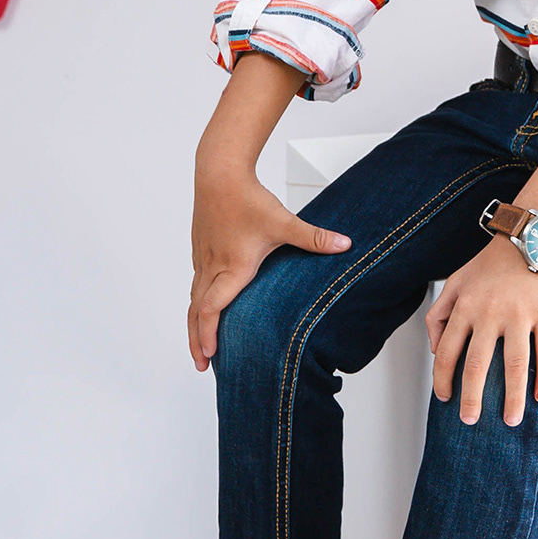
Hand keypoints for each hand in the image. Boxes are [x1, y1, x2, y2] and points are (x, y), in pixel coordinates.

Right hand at [187, 166, 347, 369]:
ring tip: (200, 346)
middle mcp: (213, 267)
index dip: (208, 333)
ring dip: (194, 325)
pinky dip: (196, 304)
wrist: (218, 173)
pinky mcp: (200, 250)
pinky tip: (204, 309)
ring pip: (193, 299)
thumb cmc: (247, 198)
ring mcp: (203, 259)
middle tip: (202, 365)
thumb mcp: (284, 221)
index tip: (210, 354)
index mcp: (233, 267)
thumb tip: (345, 244)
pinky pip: (196, 284)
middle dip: (197, 341)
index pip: (212, 308)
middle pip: (196, 312)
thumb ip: (314, 237)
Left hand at [427, 237, 537, 426]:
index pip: (446, 352)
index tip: (444, 398)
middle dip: (472, 398)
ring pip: (514, 365)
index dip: (442, 379)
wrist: (529, 238)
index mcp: (465, 307)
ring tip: (511, 420)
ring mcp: (519, 315)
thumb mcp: (455, 282)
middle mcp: (489, 314)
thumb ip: (438, 315)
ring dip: (512, 397)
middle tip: (470, 421)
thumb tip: (435, 352)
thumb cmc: (489, 264)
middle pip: (477, 365)